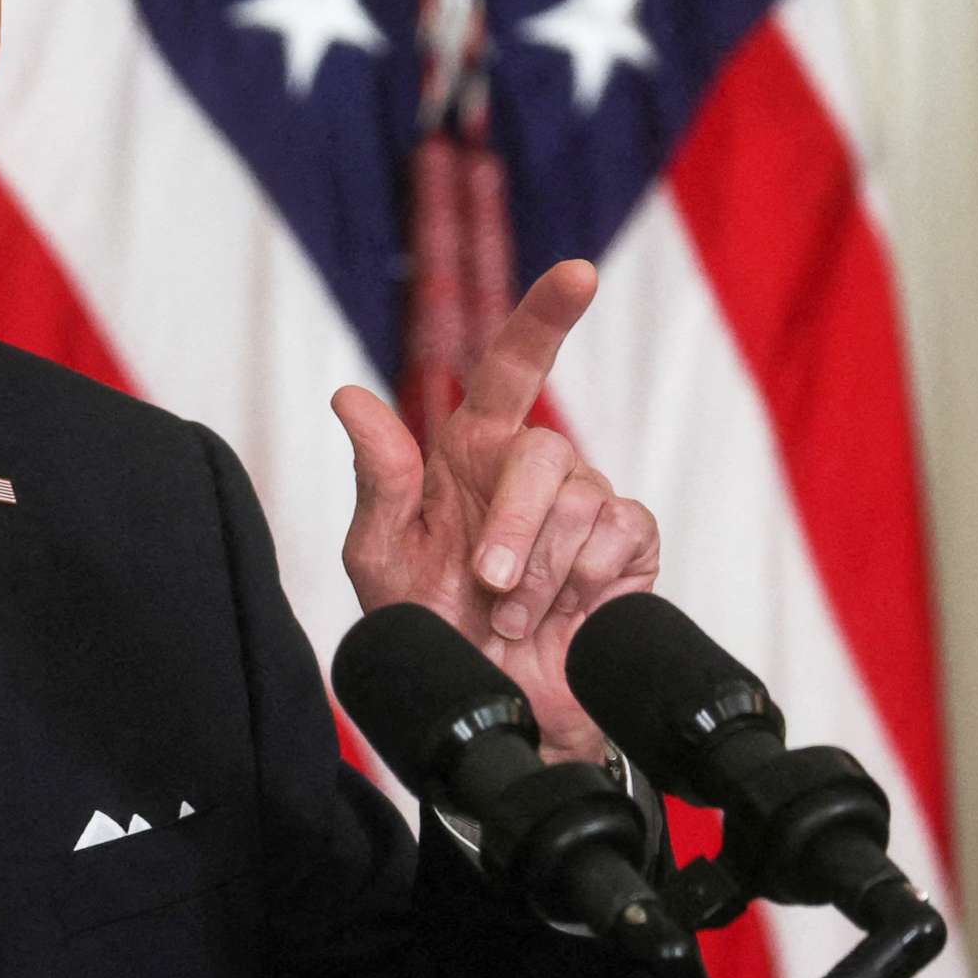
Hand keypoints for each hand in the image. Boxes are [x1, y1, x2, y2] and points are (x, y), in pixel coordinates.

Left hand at [329, 261, 660, 764]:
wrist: (485, 703)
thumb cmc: (428, 626)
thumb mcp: (382, 555)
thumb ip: (378, 478)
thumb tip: (348, 396)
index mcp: (470, 450)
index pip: (513, 364)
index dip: (546, 315)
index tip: (579, 273)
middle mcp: (532, 467)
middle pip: (545, 452)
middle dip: (515, 524)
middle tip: (486, 585)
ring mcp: (588, 503)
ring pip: (583, 500)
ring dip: (542, 570)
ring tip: (511, 616)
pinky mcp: (629, 547)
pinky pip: (622, 535)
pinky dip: (584, 581)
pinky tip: (560, 615)